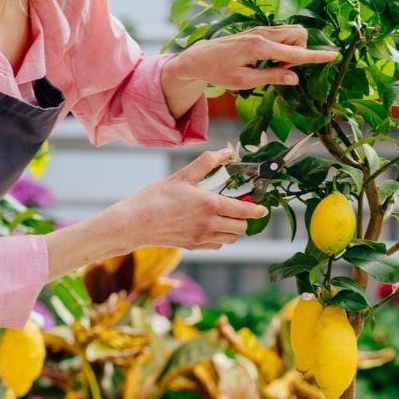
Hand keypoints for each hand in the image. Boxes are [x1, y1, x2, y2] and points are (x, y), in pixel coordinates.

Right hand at [124, 149, 268, 250]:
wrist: (136, 222)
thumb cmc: (157, 197)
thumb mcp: (183, 175)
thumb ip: (207, 163)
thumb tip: (226, 152)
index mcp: (209, 204)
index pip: (243, 210)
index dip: (256, 210)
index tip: (263, 209)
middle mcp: (209, 224)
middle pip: (241, 227)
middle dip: (244, 218)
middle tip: (238, 207)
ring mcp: (202, 237)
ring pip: (230, 238)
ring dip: (233, 228)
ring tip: (225, 217)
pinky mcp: (194, 246)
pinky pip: (217, 245)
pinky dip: (220, 237)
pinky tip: (211, 226)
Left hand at [174, 24, 338, 90]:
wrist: (200, 57)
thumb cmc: (219, 71)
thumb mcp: (244, 81)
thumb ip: (271, 77)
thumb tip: (295, 77)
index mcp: (259, 46)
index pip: (295, 51)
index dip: (315, 55)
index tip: (333, 55)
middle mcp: (262, 33)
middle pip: (299, 35)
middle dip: (299, 52)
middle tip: (281, 69)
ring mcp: (261, 29)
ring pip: (292, 33)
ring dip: (291, 50)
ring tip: (272, 66)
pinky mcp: (260, 30)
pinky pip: (283, 34)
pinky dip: (284, 47)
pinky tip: (269, 60)